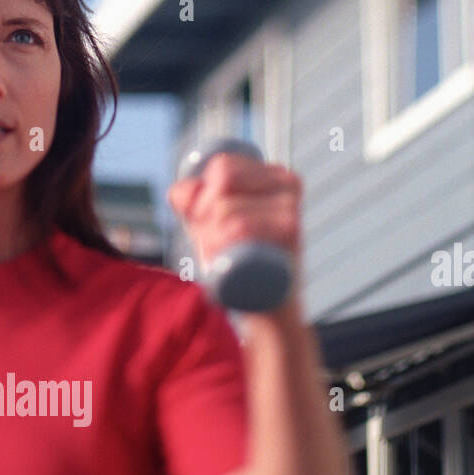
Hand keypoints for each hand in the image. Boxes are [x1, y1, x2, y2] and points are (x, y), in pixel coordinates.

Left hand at [166, 151, 303, 303]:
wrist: (268, 308)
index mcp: (275, 174)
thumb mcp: (210, 226)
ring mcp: (292, 208)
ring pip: (226, 209)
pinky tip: (221, 262)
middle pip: (222, 181)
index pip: (222, 166)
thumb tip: (181, 192)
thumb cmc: (238, 262)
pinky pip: (240, 226)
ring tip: (222, 258)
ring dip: (209, 239)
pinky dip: (220, 246)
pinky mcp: (292, 234)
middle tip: (212, 244)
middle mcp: (289, 184)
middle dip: (203, 215)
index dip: (200, 194)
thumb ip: (190, 201)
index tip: (205, 221)